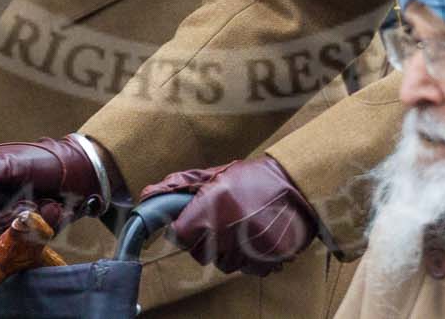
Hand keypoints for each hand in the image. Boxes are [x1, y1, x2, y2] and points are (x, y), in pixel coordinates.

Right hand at [0, 136, 112, 235]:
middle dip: (6, 218)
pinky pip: (23, 241)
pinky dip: (42, 228)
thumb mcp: (16, 162)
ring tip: (49, 204)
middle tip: (28, 204)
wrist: (84, 172)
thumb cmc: (48, 160)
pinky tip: (55, 211)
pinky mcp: (22, 228)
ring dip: (28, 223)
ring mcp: (4, 213)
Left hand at [143, 157, 316, 277]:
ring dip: (228, 251)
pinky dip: (248, 258)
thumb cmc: (254, 178)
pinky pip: (246, 269)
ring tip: (241, 227)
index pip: (181, 235)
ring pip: (224, 264)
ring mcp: (249, 249)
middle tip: (221, 222)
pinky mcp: (267, 260)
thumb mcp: (215, 175)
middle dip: (206, 241)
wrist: (297, 186)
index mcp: (213, 207)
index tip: (190, 224)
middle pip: (201, 254)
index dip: (184, 230)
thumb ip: (180, 186)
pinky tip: (255, 238)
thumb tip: (147, 195)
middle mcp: (229, 231)